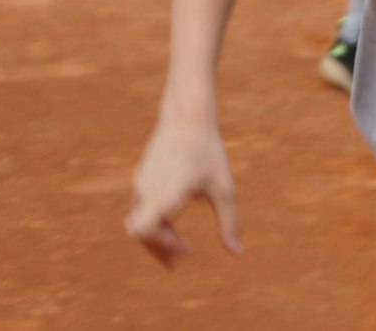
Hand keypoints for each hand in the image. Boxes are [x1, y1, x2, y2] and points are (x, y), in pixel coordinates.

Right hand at [124, 122, 241, 267]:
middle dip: (161, 249)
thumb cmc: (208, 152)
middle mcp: (146, 191)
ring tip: (181, 247)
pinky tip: (174, 228)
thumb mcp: (224, 187)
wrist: (186, 118)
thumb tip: (237, 252)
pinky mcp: (140, 180)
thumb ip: (229, 221)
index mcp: (165, 194)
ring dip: (158, 238)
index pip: (144, 231)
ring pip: (139, 223)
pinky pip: (140, 211)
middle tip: (185, 257)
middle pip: (141, 234)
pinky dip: (154, 224)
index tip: (188, 248)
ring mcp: (140, 185)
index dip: (163, 245)